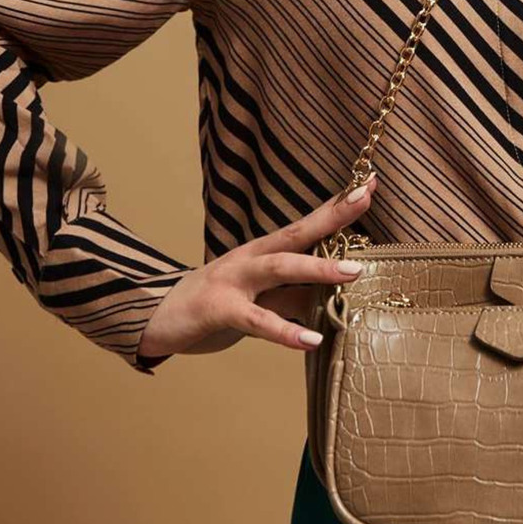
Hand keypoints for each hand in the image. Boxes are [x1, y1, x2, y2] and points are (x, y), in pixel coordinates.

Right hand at [136, 173, 377, 362]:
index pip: (305, 225)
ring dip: (317, 269)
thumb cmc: (214, 306)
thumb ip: (296, 294)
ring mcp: (232, 281)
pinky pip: (256, 320)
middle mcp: (249, 259)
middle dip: (332, 216)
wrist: (153, 317)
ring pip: (278, 268)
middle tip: (365, 198)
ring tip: (354, 272)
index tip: (369, 184)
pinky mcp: (218, 310)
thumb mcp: (262, 298)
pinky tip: (311, 339)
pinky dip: (284, 331)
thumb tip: (337, 294)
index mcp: (262, 253)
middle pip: (295, 233)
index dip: (336, 206)